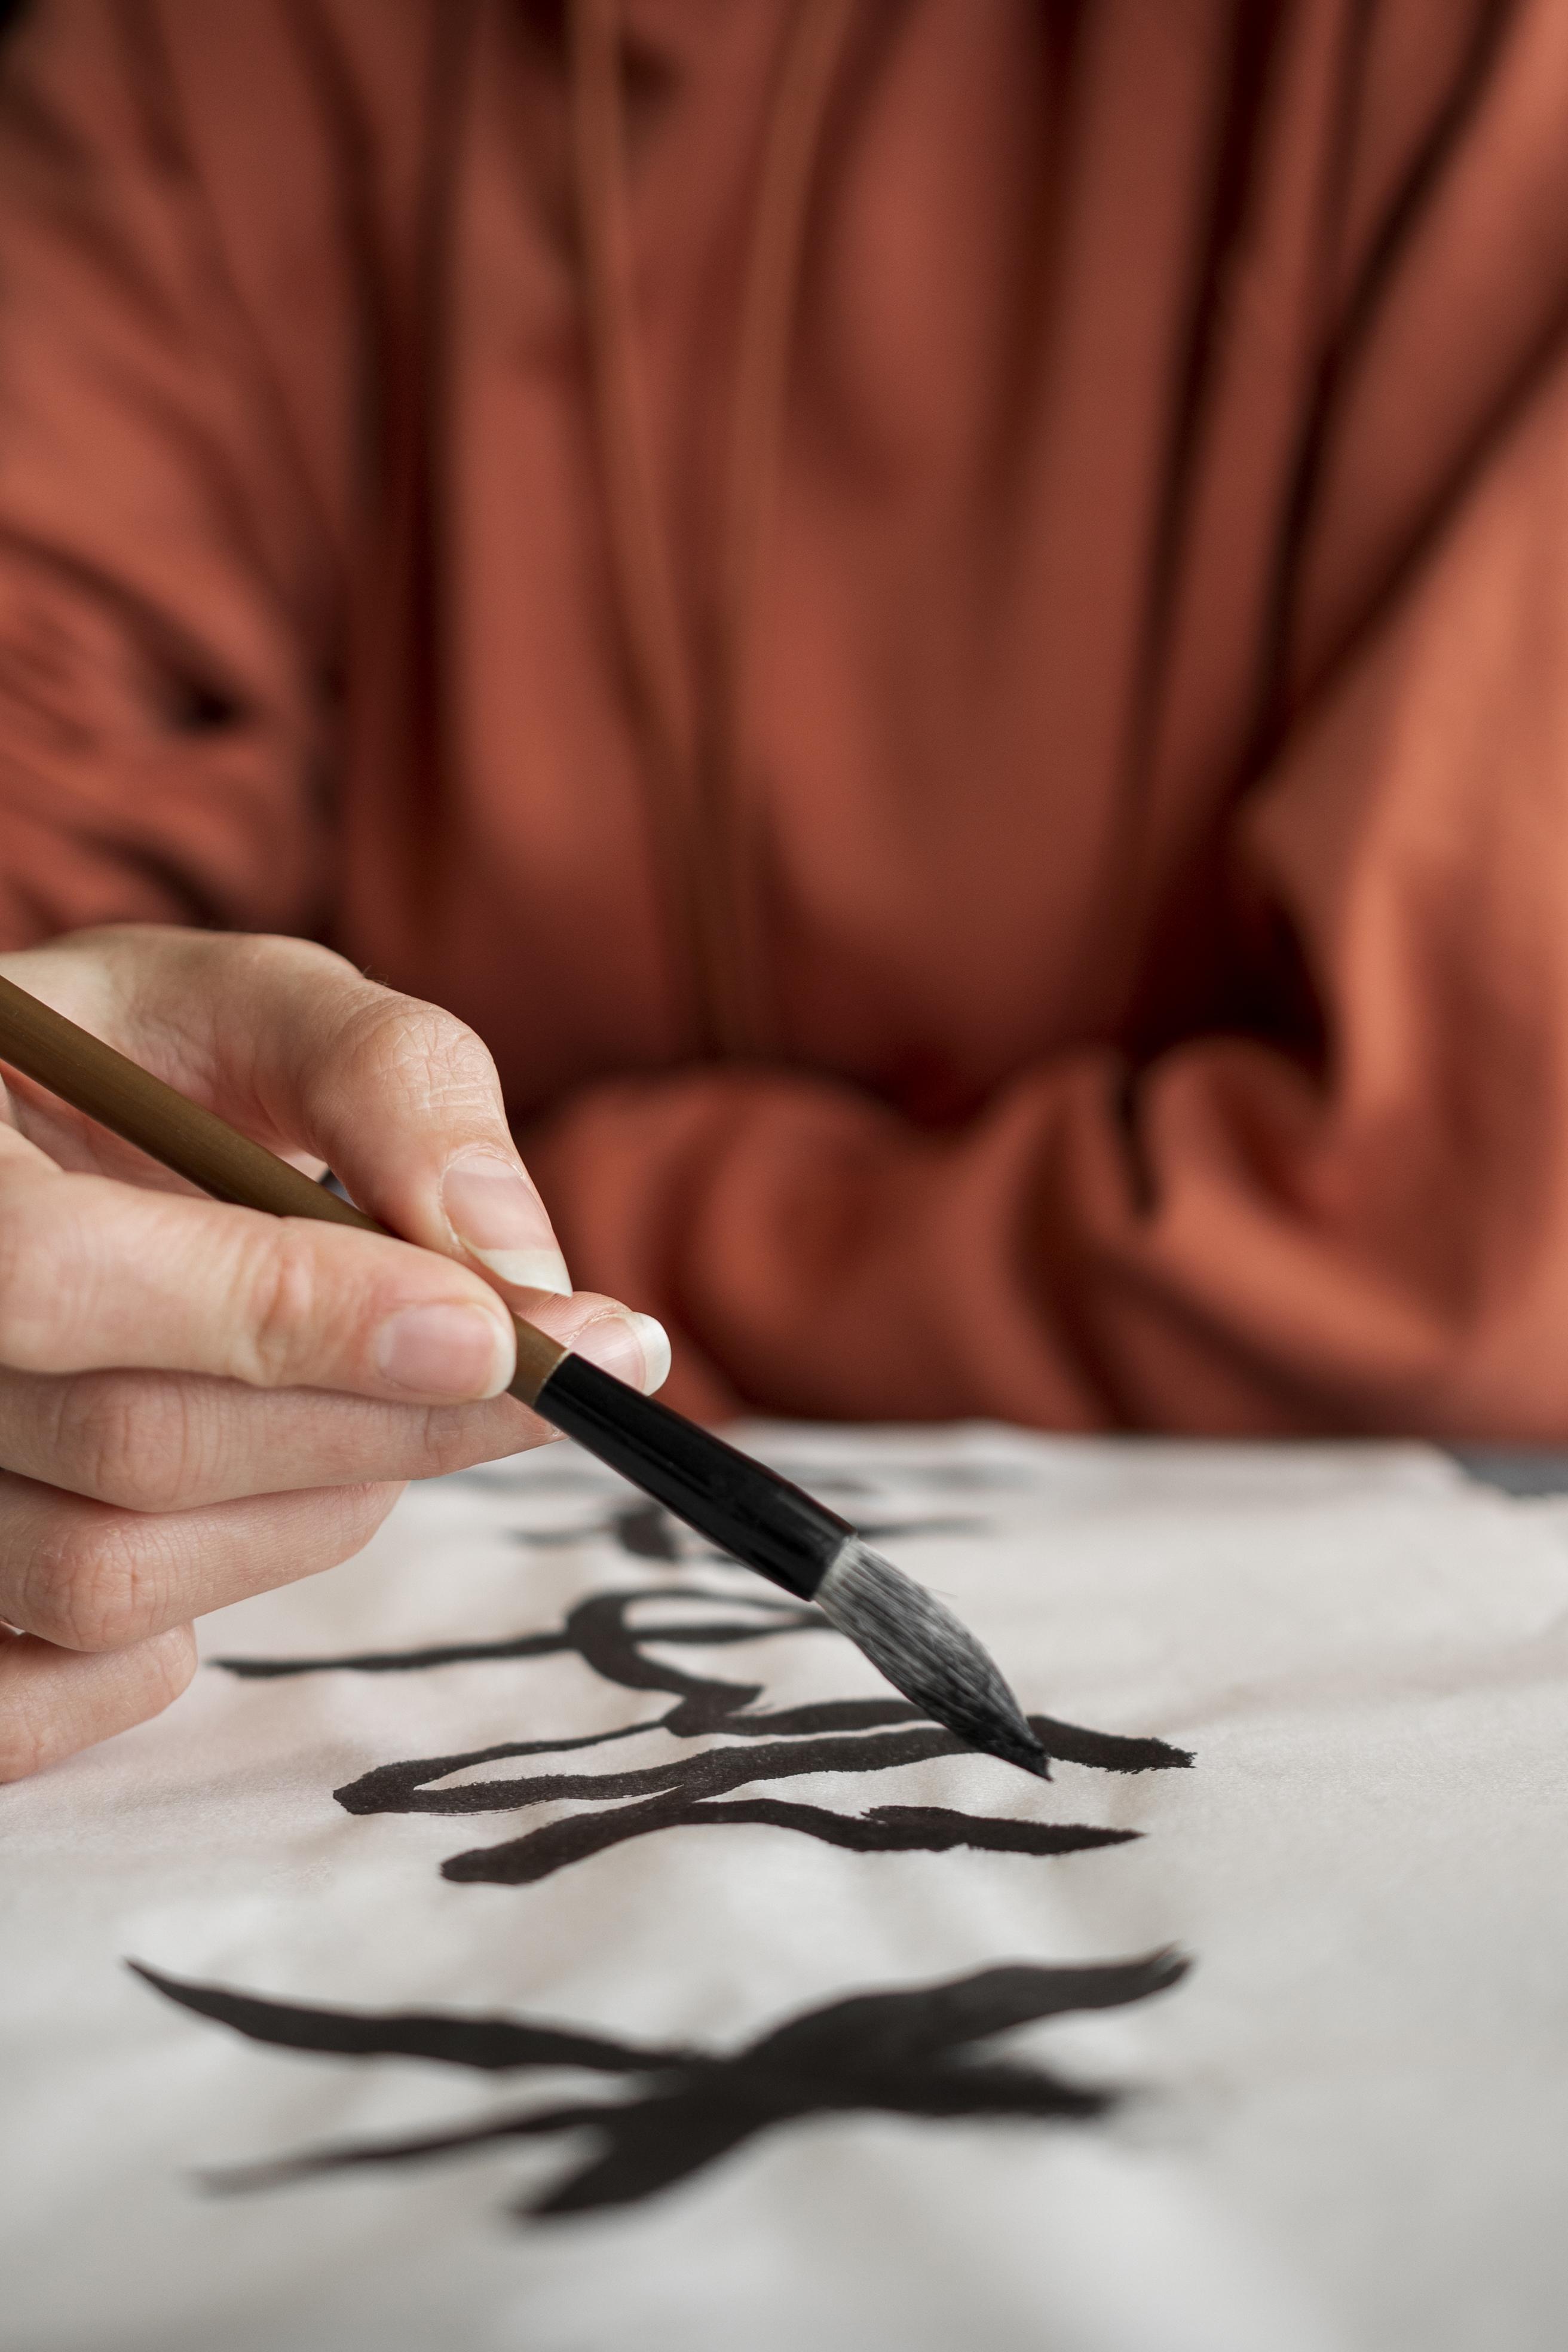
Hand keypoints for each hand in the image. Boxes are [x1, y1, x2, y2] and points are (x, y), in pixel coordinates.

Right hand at [0, 926, 668, 1780]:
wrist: (23, 1157)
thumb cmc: (138, 1073)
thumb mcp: (251, 1013)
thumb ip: (385, 1081)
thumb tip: (517, 1264)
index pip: (62, 1275)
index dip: (291, 1317)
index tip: (503, 1332)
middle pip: (132, 1446)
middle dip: (382, 1423)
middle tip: (534, 1378)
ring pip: (110, 1581)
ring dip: (313, 1512)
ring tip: (368, 1412)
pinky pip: (49, 1703)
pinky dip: (182, 1646)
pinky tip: (238, 1514)